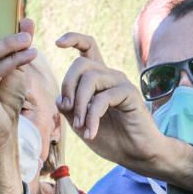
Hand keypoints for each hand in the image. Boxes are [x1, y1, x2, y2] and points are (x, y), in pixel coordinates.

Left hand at [56, 32, 172, 170]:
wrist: (135, 153)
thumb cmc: (109, 137)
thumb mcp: (80, 123)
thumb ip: (69, 108)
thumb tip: (59, 97)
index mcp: (98, 79)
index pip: (88, 47)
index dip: (73, 39)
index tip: (57, 43)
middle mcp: (110, 76)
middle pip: (80, 64)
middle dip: (67, 86)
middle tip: (66, 109)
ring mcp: (120, 83)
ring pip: (90, 79)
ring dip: (79, 105)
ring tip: (80, 126)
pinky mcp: (130, 94)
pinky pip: (103, 98)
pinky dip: (92, 117)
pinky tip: (90, 133)